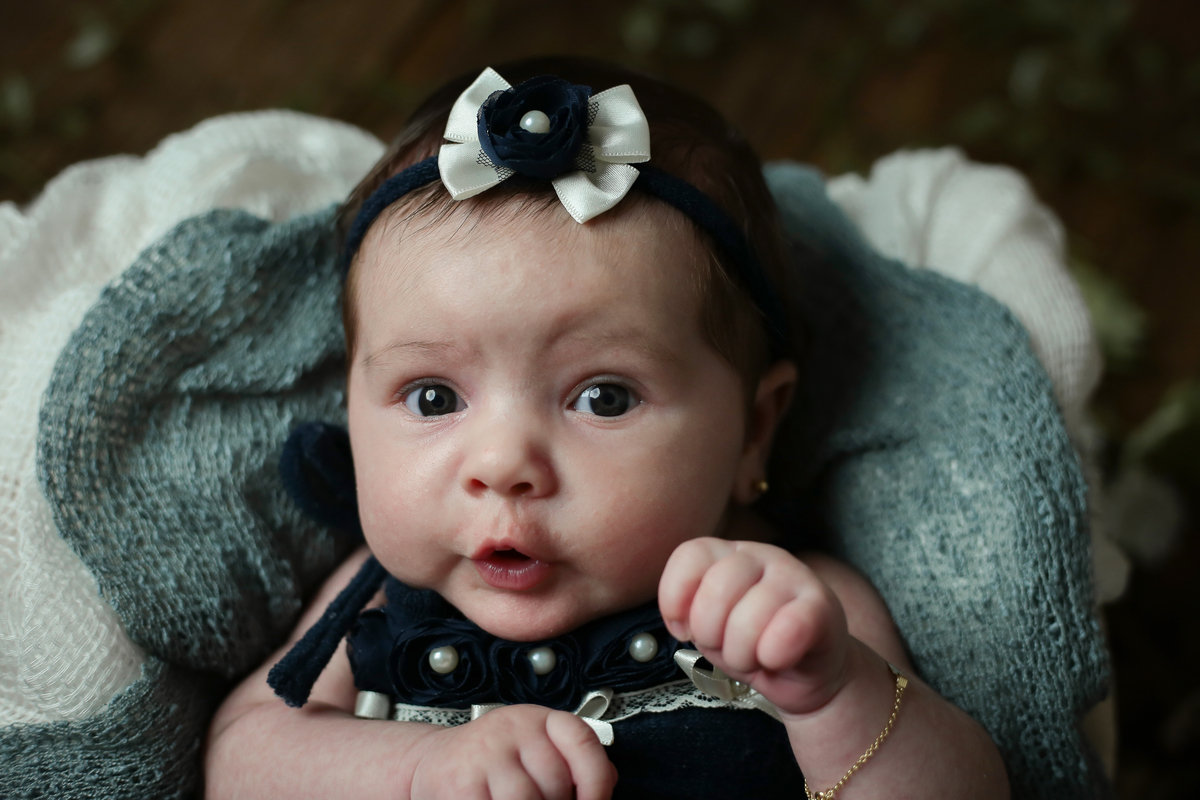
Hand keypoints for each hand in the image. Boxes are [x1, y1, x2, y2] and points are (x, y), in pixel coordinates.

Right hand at [408, 704, 616, 799]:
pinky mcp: (460, 782)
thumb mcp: (535, 749)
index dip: (597, 780)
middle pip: (556, 781)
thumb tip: (607, 783)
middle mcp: (512, 728)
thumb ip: (573, 762)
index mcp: (539, 720)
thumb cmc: (492, 761)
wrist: (433, 761)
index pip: (582, 741)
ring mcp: (484, 753)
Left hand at [658, 538, 852, 716]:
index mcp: (727, 554)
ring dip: (741, 654)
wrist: (808, 674)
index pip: (690, 555)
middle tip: (725, 649)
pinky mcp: (822, 606)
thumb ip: (690, 614)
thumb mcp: (710, 630)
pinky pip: (790, 628)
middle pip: (717, 588)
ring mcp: (794, 576)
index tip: (684, 631)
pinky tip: (775, 660)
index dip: (676, 598)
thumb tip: (682, 620)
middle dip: (710, 634)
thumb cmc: (752, 645)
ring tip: (753, 659)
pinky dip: (773, 654)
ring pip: (749, 616)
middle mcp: (760, 555)